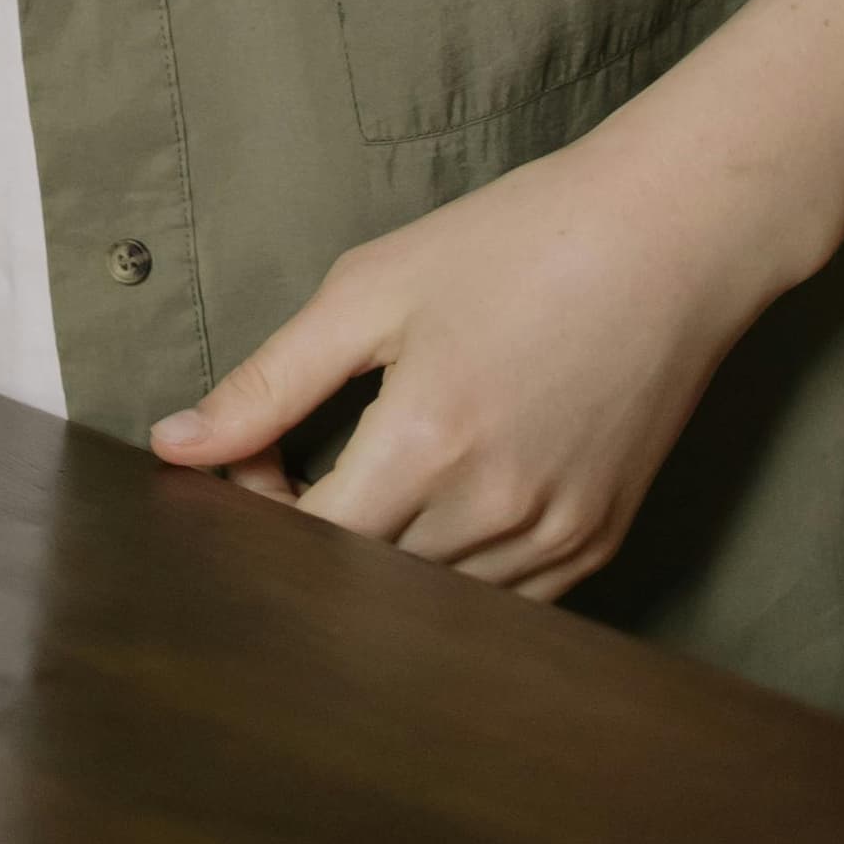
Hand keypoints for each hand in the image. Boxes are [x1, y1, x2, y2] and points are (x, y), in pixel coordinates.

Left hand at [146, 129, 783, 601]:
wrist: (667, 238)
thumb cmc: (517, 244)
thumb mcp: (372, 290)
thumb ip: (269, 380)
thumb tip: (175, 444)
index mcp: (428, 442)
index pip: (308, 544)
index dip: (259, 512)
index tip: (253, 455)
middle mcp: (494, 510)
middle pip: (366, 583)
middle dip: (314, 536)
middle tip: (297, 465)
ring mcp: (557, 537)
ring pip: (435, 605)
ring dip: (384, 561)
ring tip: (373, 476)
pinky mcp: (600, 543)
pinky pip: (507, 605)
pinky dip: (456, 575)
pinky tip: (442, 502)